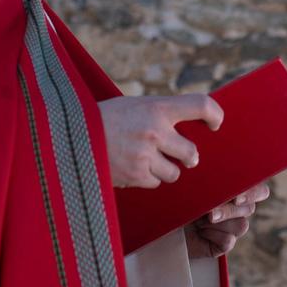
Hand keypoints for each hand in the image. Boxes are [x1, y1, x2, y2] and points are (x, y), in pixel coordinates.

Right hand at [98, 93, 221, 188]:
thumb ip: (160, 113)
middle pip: (192, 152)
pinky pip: (155, 182)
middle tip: (182, 155)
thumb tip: (189, 127)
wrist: (70, 134)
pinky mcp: (135, 175)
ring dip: (165, 169)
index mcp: (156, 107)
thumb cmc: (107, 118)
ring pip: (175, 173)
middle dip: (188, 157)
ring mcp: (145, 155)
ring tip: (147, 159)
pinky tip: (132, 166)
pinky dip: (148, 177)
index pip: (200, 105)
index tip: (215, 124)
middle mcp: (155, 130)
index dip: (215, 114)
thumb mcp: (135, 105)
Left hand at [186, 181, 270, 257]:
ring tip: (200, 221)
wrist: (163, 221)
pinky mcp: (223, 244)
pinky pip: (228, 241)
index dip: (253, 193)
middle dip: (229, 210)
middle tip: (211, 213)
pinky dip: (213, 236)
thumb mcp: (198, 188)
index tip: (237, 198)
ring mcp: (231, 227)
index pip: (260, 191)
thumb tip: (223, 184)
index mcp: (236, 191)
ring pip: (241, 225)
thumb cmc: (179, 199)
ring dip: (220, 222)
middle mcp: (237, 209)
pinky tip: (200, 233)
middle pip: (250, 208)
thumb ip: (215, 185)